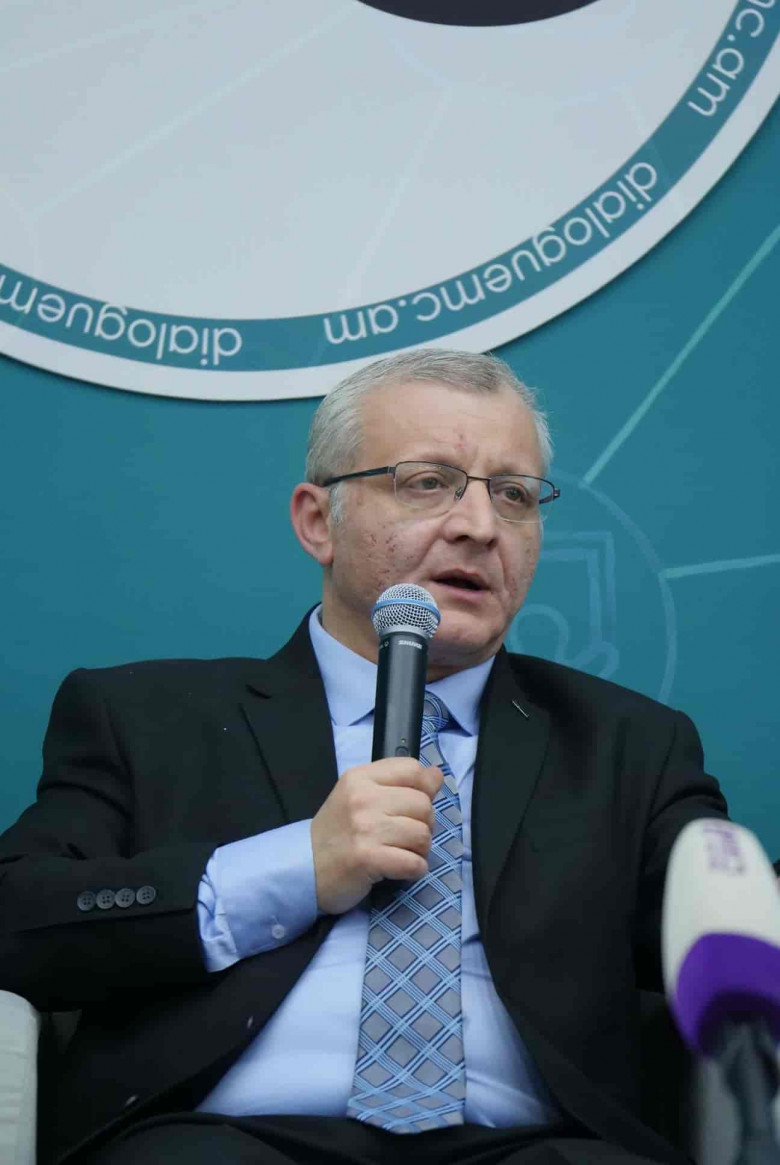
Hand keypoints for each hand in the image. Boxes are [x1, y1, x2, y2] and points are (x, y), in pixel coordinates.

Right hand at [311, 758, 442, 914]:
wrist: (306, 868)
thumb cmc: (337, 832)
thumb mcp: (361, 796)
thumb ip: (398, 783)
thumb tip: (436, 774)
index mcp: (360, 777)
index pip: (412, 770)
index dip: (424, 789)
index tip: (412, 807)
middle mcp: (362, 798)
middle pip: (423, 804)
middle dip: (424, 824)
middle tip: (405, 836)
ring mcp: (365, 828)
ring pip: (422, 834)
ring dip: (420, 850)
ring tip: (401, 852)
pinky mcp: (368, 858)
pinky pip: (414, 863)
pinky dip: (414, 870)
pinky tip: (399, 869)